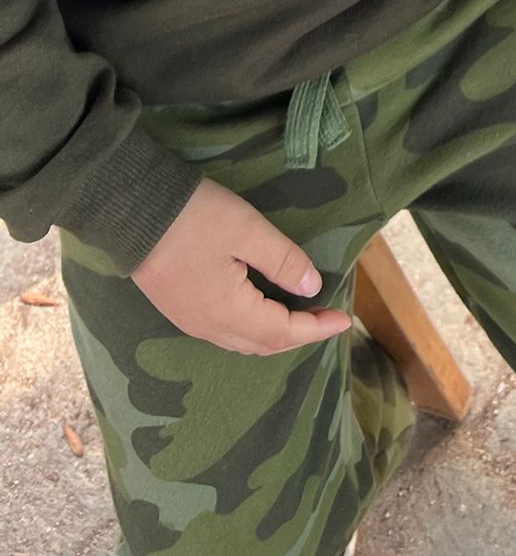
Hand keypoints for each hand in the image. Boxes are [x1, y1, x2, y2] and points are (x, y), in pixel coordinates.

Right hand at [131, 179, 352, 355]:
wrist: (131, 210)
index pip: (282, 333)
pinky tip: (263, 309)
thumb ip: (283, 261)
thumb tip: (312, 287)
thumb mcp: (248, 231)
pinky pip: (224, 332)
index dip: (316, 329)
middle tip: (328, 318)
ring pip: (241, 341)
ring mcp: (189, 321)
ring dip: (275, 334)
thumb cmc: (194, 217)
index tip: (344, 319)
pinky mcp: (179, 309)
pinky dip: (252, 328)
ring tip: (302, 316)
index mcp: (227, 311)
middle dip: (299, 335)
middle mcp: (207, 326)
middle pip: (262, 344)